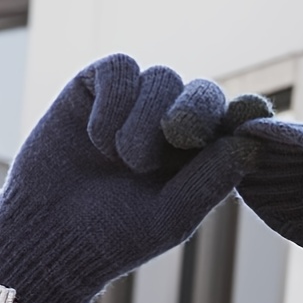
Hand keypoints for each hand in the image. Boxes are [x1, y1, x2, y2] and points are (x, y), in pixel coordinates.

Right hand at [0, 54, 271, 302]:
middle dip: (195, 110)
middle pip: (204, 92)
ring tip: (124, 161)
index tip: (251, 115)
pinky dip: (112, 105)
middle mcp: (176, 124)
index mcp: (204, 156)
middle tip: (178, 135)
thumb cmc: (118, 232)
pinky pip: (121, 69)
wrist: (51, 232)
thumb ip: (211, 181)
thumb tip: (251, 144)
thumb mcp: (173, 216)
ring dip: (144, 121)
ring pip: (162, 78)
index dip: (245, 114)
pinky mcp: (99, 86)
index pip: (234, 123)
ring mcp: (139, 103)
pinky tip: (97, 140)